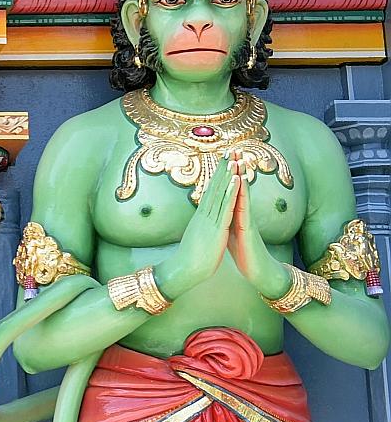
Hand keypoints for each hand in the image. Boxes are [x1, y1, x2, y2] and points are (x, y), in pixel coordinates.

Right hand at [155, 153, 240, 297]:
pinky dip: (230, 191)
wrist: (185, 271)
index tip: (223, 162)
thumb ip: (200, 229)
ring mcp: (210, 220)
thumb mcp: (197, 240)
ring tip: (233, 159)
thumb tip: (201, 226)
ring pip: (220, 193)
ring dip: (227, 175)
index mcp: (201, 218)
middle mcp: (204, 215)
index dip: (217, 176)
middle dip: (222, 168)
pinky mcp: (216, 227)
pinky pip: (225, 206)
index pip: (210, 193)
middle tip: (228, 151)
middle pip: (214, 187)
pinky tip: (235, 179)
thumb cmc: (191, 260)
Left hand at [227, 155, 290, 297]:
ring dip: (241, 176)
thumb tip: (218, 214)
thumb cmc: (244, 254)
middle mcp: (241, 214)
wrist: (257, 272)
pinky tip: (241, 183)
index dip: (226, 176)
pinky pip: (245, 208)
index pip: (229, 191)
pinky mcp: (248, 228)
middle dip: (236, 169)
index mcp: (233, 215)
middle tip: (233, 148)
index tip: (222, 158)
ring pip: (243, 194)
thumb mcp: (230, 233)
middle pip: (238, 188)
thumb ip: (226, 221)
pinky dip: (242, 195)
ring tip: (239, 159)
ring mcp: (246, 219)